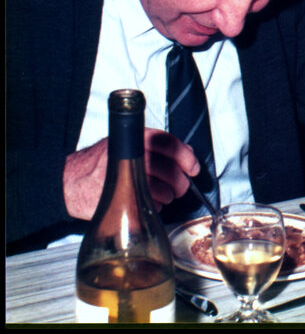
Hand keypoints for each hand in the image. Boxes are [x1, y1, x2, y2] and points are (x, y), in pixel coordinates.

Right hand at [63, 129, 200, 219]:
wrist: (70, 181)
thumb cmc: (100, 163)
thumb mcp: (128, 145)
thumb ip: (157, 147)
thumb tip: (186, 153)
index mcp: (135, 140)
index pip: (169, 144)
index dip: (186, 157)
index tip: (193, 168)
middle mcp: (130, 157)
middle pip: (169, 170)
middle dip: (181, 181)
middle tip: (181, 186)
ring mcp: (124, 178)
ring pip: (162, 190)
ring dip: (169, 195)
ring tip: (164, 195)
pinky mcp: (120, 199)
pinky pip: (149, 205)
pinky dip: (156, 206)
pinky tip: (150, 202)